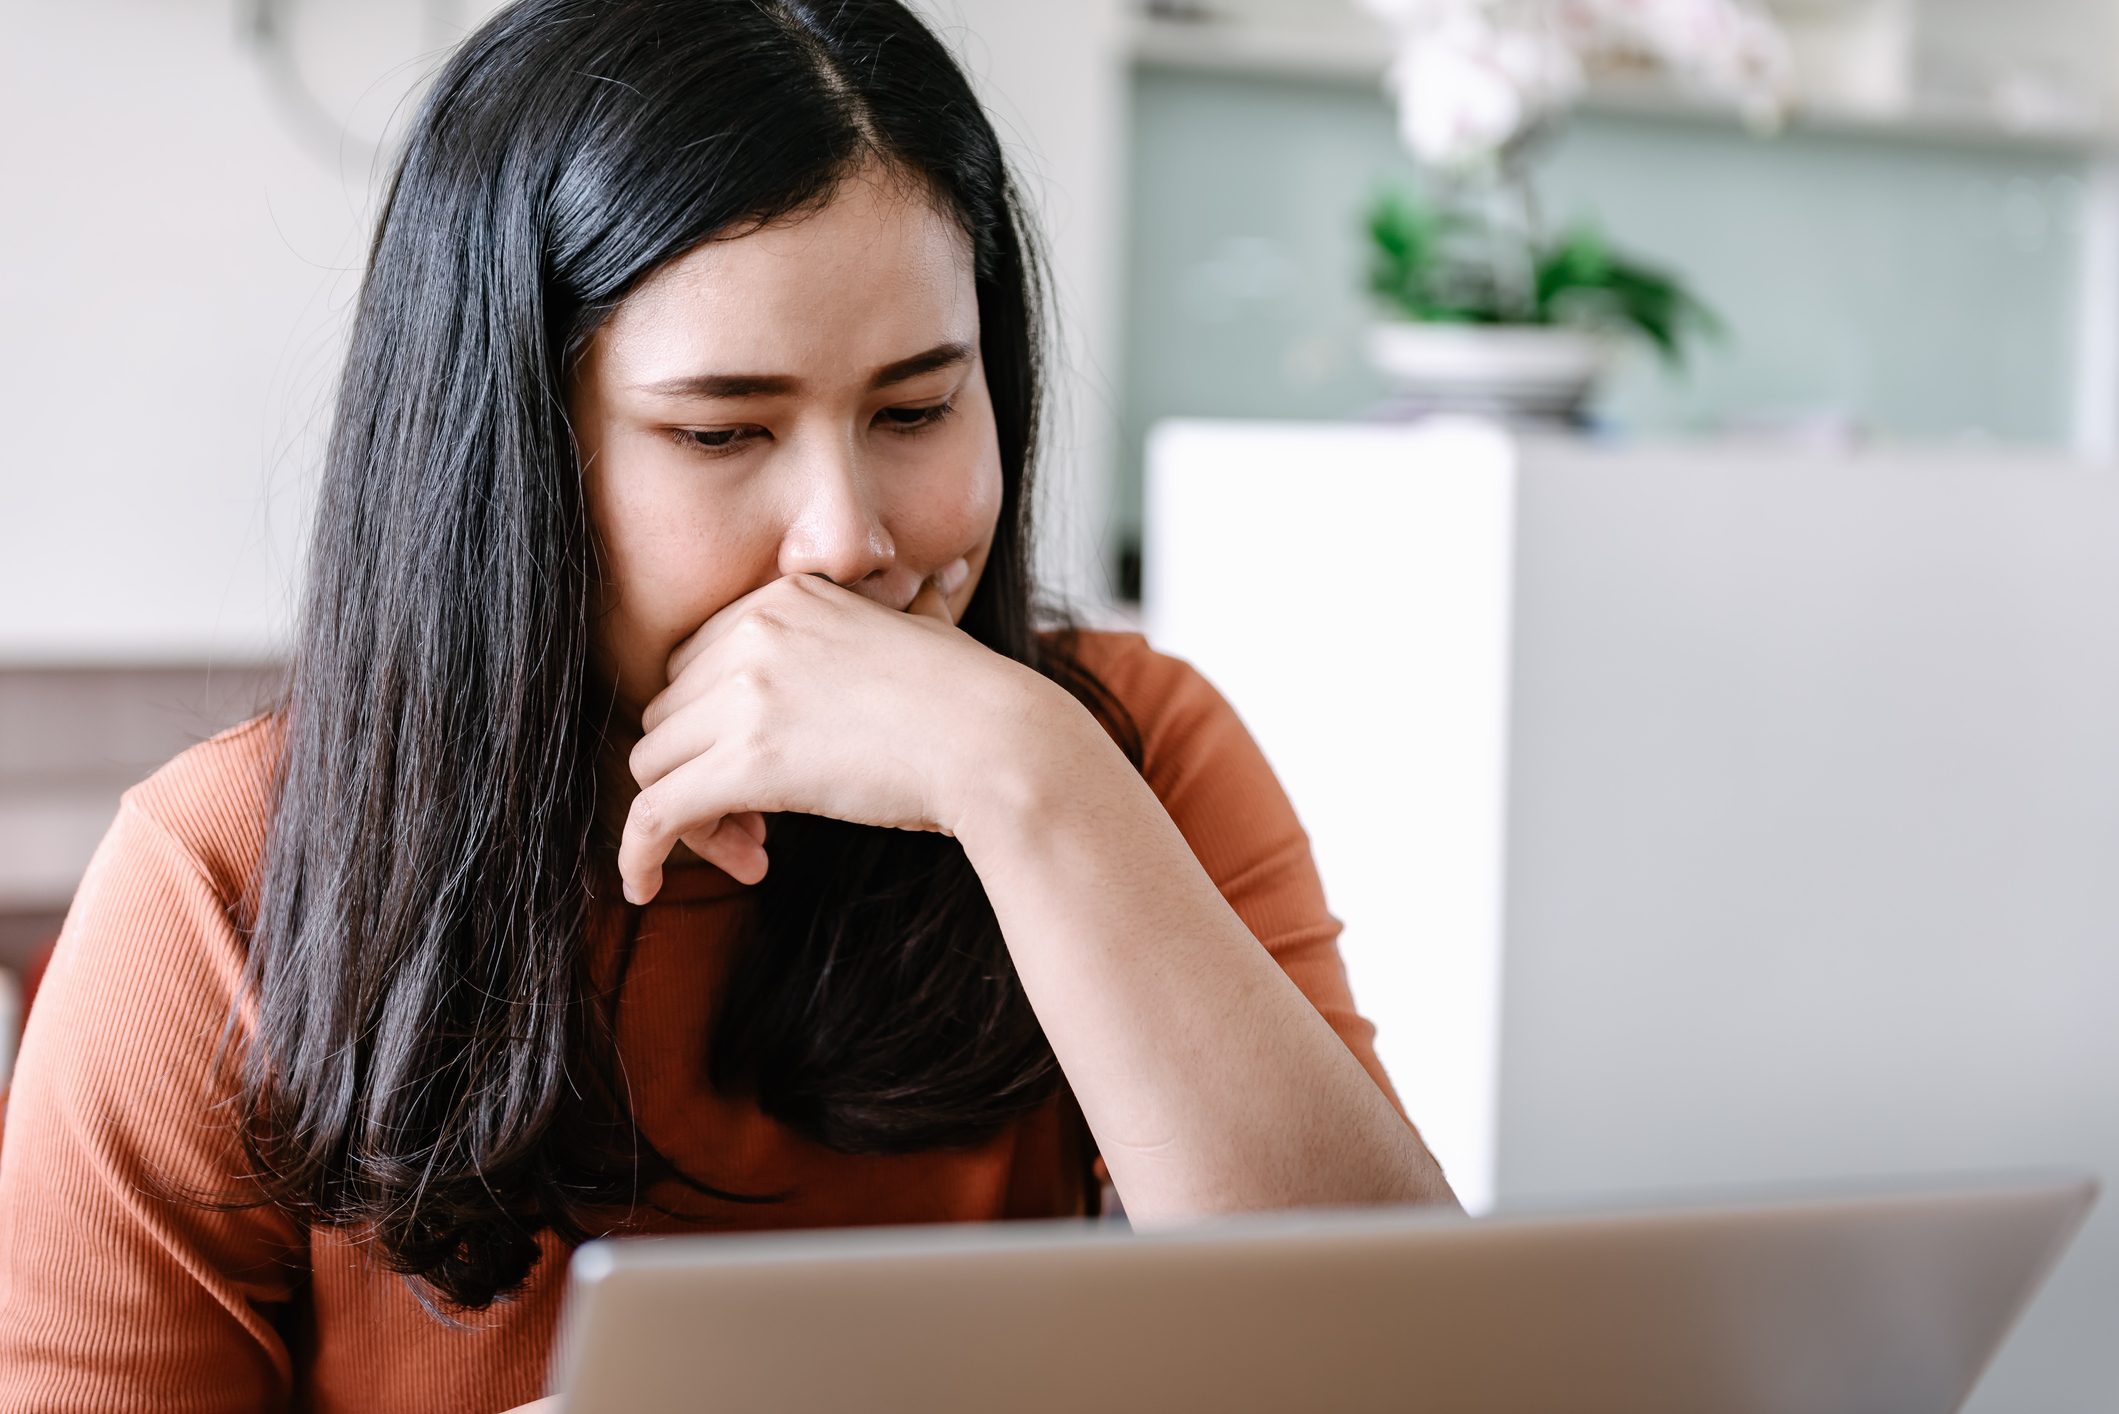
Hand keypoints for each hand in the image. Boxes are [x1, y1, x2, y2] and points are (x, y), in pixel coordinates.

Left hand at [618, 563, 1044, 904]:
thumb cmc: (977, 700)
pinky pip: (652, 814)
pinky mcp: (746, 762)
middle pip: (666, 717)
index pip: (692, 666)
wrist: (999, 742)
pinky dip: (636, 854)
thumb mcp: (927, 628)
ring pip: (653, 767)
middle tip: (753, 824)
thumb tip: (942, 576)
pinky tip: (642, 887)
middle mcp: (751, 632)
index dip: (710, 726)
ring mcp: (744, 694)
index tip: (755, 769)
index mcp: (783, 598)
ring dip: (689, 817)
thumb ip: (908, 608)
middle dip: (696, 772)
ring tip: (749, 852)